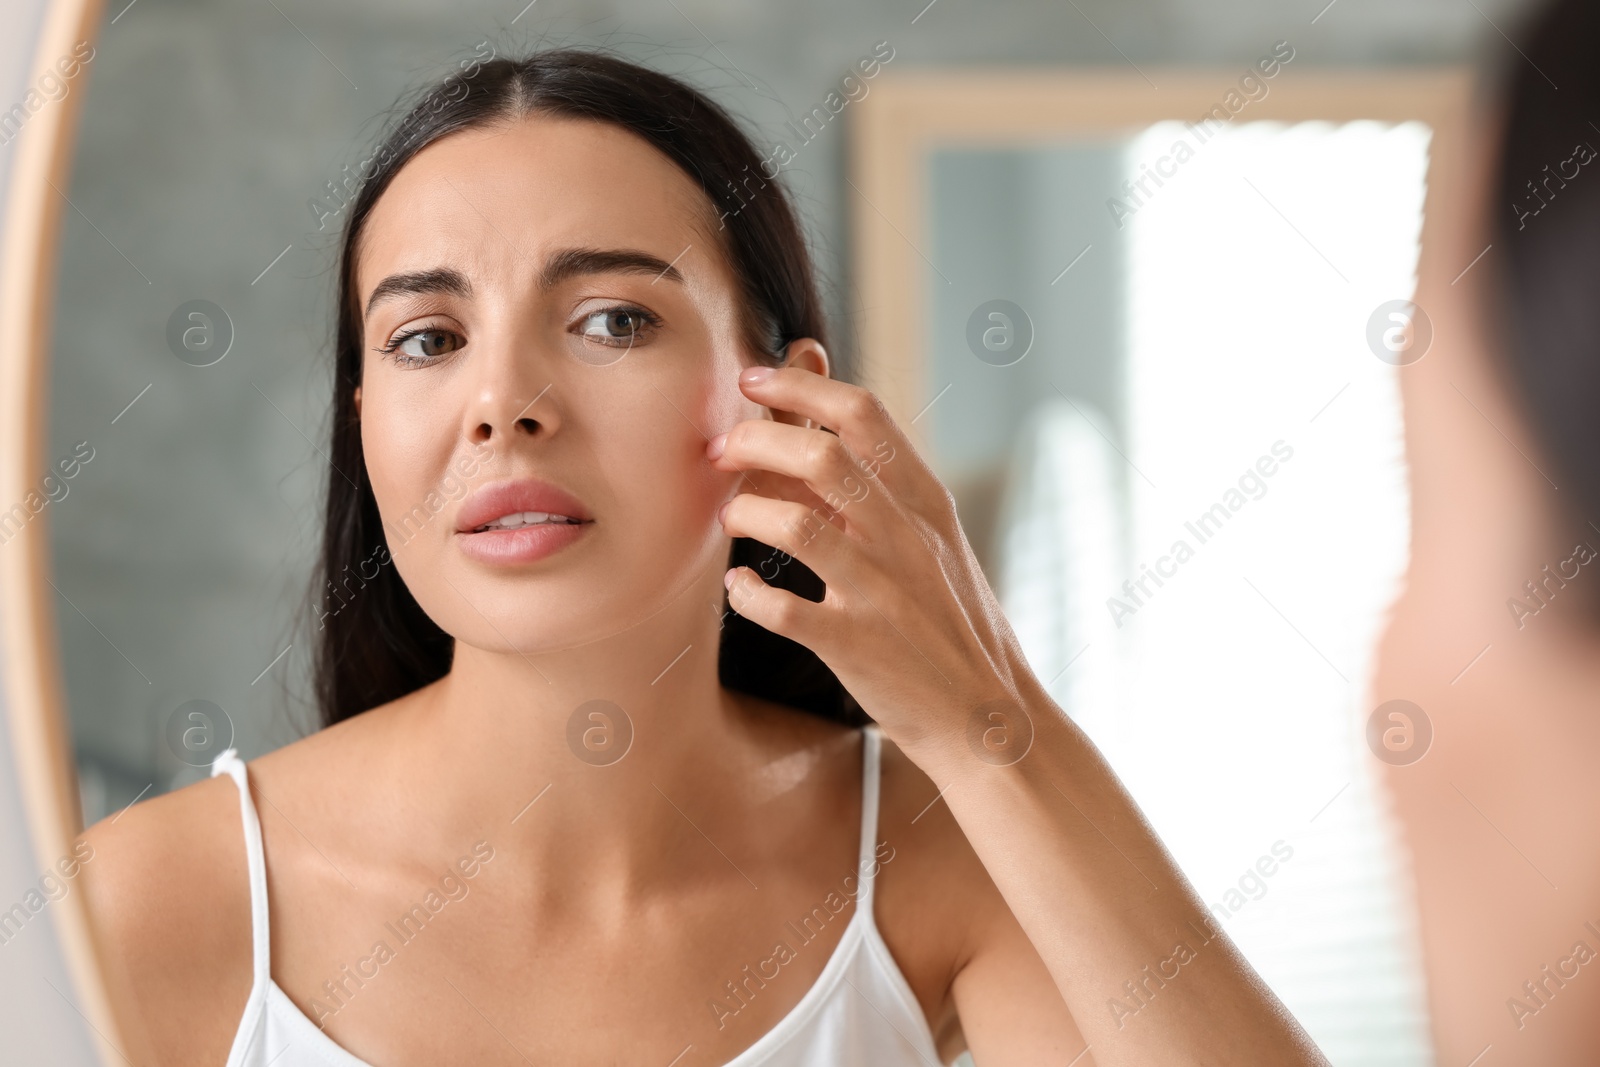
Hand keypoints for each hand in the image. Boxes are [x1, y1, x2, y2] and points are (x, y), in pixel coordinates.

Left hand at [708, 362, 1041, 759]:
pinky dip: (747, 594)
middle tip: (719, 449)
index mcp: (925, 501)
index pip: (863, 412)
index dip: (797, 385)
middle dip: (754, 441)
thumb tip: (812, 410)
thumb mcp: (928, 539)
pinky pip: (780, 610)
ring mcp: (882, 592)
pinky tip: (738, 589)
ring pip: (796, 527)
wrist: (986, 715)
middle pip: (821, 456)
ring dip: (746, 514)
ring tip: (729, 518)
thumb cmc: (946, 620)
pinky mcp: (855, 646)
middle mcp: (906, 537)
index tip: (750, 378)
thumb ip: (874, 478)